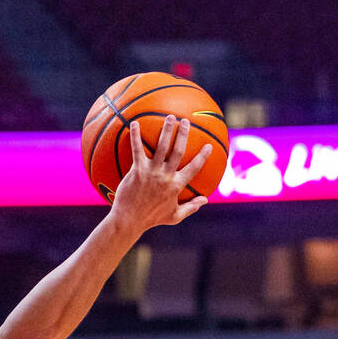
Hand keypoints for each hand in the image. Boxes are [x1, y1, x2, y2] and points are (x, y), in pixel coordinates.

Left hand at [111, 116, 210, 233]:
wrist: (129, 221)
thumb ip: (191, 207)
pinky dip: (135, 136)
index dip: (202, 156)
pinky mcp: (137, 171)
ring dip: (167, 130)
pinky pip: (137, 150)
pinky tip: (134, 123)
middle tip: (186, 121)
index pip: (194, 168)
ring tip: (170, 117)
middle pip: (178, 151)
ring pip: (162, 147)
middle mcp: (166, 177)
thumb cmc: (150, 219)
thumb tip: (206, 200)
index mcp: (176, 186)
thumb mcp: (174, 216)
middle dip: (184, 134)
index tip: (209, 146)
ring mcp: (151, 173)